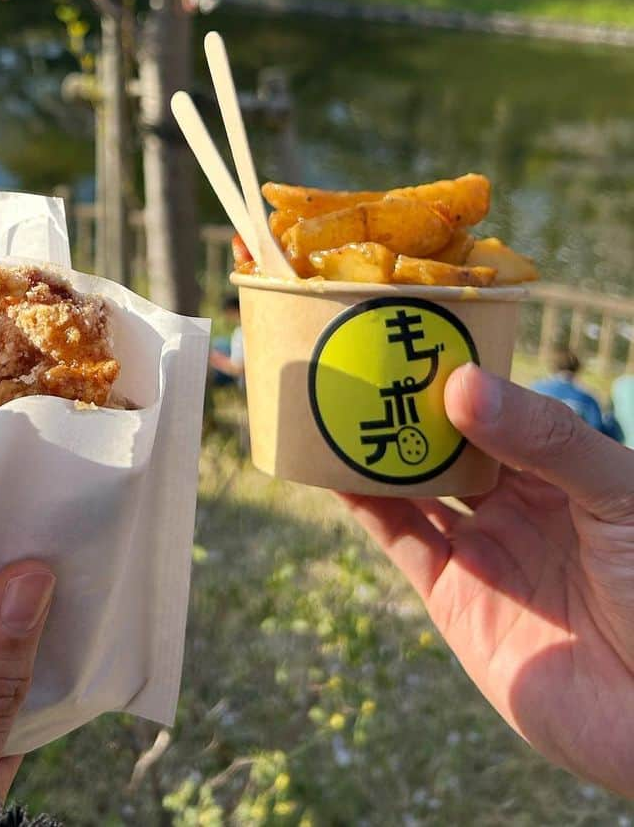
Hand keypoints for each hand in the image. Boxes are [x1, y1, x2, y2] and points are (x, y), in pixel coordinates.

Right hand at [340, 365, 633, 797]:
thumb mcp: (618, 493)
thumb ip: (544, 438)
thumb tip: (459, 385)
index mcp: (561, 469)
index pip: (497, 407)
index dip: (455, 373)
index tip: (412, 332)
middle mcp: (517, 504)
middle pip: (447, 443)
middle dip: (405, 405)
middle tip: (356, 358)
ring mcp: (484, 551)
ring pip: (414, 487)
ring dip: (375, 450)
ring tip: (330, 402)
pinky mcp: (455, 601)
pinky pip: (401, 542)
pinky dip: (364, 505)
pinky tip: (334, 469)